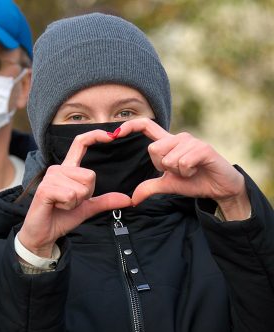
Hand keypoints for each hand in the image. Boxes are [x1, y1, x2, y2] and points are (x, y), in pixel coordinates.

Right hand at [19, 130, 132, 256]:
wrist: (43, 234)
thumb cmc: (61, 218)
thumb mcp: (87, 208)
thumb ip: (105, 201)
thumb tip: (128, 199)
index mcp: (67, 170)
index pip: (80, 144)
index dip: (95, 136)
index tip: (110, 135)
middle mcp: (58, 169)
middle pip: (89, 175)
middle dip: (86, 194)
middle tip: (70, 202)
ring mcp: (50, 178)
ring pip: (81, 187)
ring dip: (76, 202)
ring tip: (62, 205)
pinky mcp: (45, 189)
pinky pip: (70, 195)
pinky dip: (68, 205)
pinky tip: (56, 207)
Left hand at [117, 118, 250, 219]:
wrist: (221, 187)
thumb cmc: (194, 181)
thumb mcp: (168, 185)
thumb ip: (149, 187)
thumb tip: (132, 199)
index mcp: (168, 143)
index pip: (146, 126)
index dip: (130, 126)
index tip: (115, 132)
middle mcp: (179, 137)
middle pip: (153, 150)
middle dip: (162, 166)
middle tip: (178, 171)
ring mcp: (191, 141)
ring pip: (169, 159)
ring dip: (178, 171)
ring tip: (190, 171)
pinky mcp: (203, 148)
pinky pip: (183, 162)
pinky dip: (187, 172)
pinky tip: (197, 170)